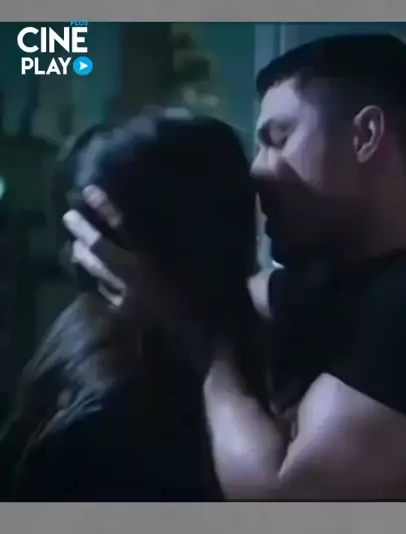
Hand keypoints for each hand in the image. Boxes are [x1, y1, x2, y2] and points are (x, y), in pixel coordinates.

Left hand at [63, 186, 214, 364]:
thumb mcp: (199, 264)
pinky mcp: (127, 315)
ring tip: (72, 245)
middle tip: (68, 217)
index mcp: (153, 259)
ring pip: (99, 273)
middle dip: (85, 232)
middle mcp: (134, 276)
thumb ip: (182, 246)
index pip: (124, 226)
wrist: (203, 342)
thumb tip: (171, 222)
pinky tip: (91, 279)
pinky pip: (107, 295)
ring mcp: (127, 297)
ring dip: (83, 257)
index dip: (106, 207)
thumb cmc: (209, 298)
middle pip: (102, 250)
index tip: (89, 190)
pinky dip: (96, 284)